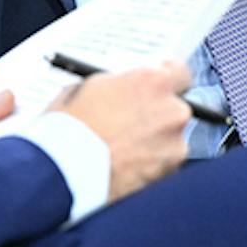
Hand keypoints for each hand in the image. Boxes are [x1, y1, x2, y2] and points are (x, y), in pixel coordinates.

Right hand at [53, 60, 192, 200]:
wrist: (65, 172)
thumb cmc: (70, 129)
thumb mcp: (86, 88)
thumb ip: (115, 85)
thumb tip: (120, 89)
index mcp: (153, 82)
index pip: (180, 73)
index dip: (166, 82)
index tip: (155, 89)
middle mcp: (172, 110)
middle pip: (175, 109)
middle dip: (157, 116)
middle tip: (131, 124)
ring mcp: (175, 145)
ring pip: (170, 140)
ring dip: (153, 143)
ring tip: (121, 151)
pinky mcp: (170, 173)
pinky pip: (164, 165)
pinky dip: (150, 166)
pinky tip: (124, 167)